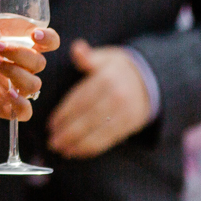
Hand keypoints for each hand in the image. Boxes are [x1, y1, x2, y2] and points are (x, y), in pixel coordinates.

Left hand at [0, 19, 56, 119]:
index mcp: (10, 44)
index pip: (44, 42)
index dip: (48, 38)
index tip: (33, 35)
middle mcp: (13, 65)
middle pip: (39, 63)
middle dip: (21, 54)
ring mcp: (6, 87)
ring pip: (34, 85)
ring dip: (17, 73)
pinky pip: (24, 112)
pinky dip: (23, 105)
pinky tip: (8, 94)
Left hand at [46, 39, 152, 158]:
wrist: (149, 79)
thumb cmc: (118, 69)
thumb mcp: (105, 57)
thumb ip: (89, 57)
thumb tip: (77, 48)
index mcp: (107, 79)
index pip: (82, 99)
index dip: (65, 113)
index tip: (50, 124)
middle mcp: (117, 97)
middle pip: (89, 118)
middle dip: (69, 132)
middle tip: (52, 142)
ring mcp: (125, 112)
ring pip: (98, 131)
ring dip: (78, 144)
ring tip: (61, 150)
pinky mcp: (130, 125)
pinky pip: (109, 139)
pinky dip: (92, 148)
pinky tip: (77, 152)